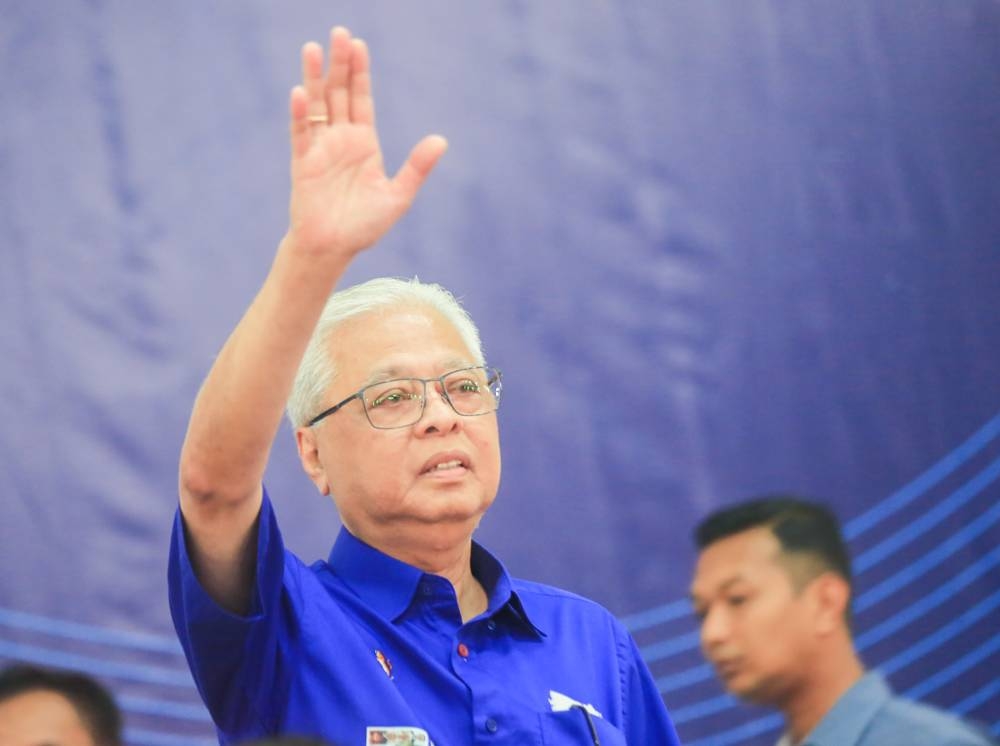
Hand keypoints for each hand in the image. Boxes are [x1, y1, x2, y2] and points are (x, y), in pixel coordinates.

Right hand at [286, 26, 446, 258]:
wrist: (334, 248)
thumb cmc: (364, 225)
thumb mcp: (398, 195)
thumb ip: (417, 167)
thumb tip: (442, 140)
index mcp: (364, 143)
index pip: (362, 99)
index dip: (360, 72)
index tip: (360, 45)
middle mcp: (341, 139)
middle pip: (339, 93)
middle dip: (340, 64)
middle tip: (340, 32)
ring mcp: (320, 148)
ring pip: (316, 105)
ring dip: (315, 78)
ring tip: (314, 48)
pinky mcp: (304, 163)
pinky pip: (301, 134)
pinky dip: (300, 114)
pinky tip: (300, 92)